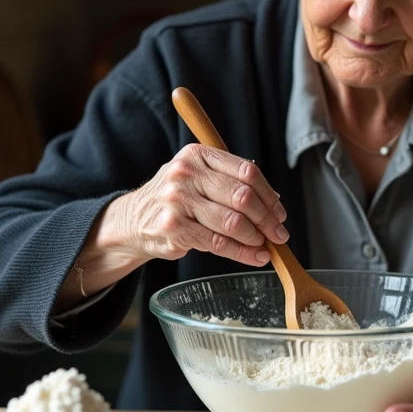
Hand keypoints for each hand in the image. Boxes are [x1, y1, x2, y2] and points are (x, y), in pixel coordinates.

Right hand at [112, 144, 288, 267]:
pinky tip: (255, 256)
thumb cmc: (174, 198)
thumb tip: (273, 200)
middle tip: (279, 233)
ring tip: (267, 245)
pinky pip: (218, 243)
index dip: (269, 195)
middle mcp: (185, 174)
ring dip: (256, 237)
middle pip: (242, 196)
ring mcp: (177, 201)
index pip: (246, 172)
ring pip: (233, 222)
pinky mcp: (174, 229)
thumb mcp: (196, 176)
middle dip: (267, 219)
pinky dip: (242, 252)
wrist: (133, 220)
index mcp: (196, 155)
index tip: (279, 211)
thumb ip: (230, 181)